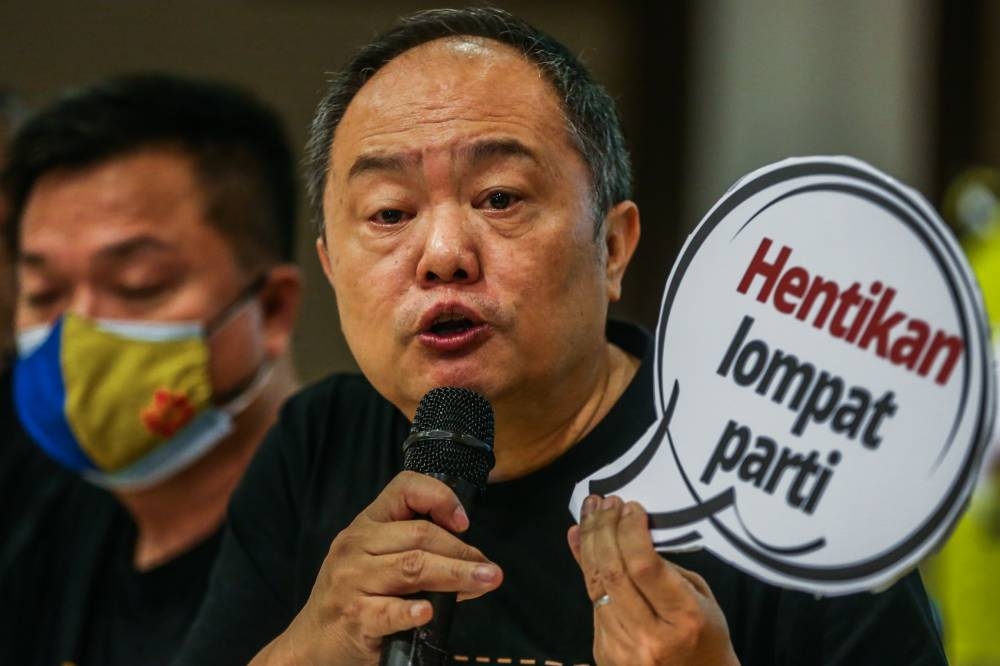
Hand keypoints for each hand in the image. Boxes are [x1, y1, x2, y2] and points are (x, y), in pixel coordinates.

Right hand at [253, 471, 502, 664]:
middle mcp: (356, 546)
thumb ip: (417, 551)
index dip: (440, 498)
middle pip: (420, 535)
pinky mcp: (354, 616)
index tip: (464, 522)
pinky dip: (411, 610)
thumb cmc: (355, 596)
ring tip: (484, 581)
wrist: (313, 642)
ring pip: (413, 567)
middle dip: (462, 551)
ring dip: (456, 575)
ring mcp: (352, 581)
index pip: (404, 488)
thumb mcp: (376, 560)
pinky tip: (429, 611)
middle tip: (489, 570)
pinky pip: (388, 611)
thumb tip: (475, 563)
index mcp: (366, 524)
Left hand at [568, 495, 738, 665]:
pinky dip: (587, 568)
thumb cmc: (705, 635)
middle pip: (613, 572)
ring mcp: (623, 649)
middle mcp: (650, 637)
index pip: (645, 566)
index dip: (631, 531)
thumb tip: (623, 530)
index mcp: (684, 619)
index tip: (629, 506)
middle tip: (604, 502)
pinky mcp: (604, 653)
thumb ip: (662, 566)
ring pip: (595, 585)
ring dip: (589, 543)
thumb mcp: (699, 596)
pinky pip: (592, 601)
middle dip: (604, 529)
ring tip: (590, 513)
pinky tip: (583, 542)